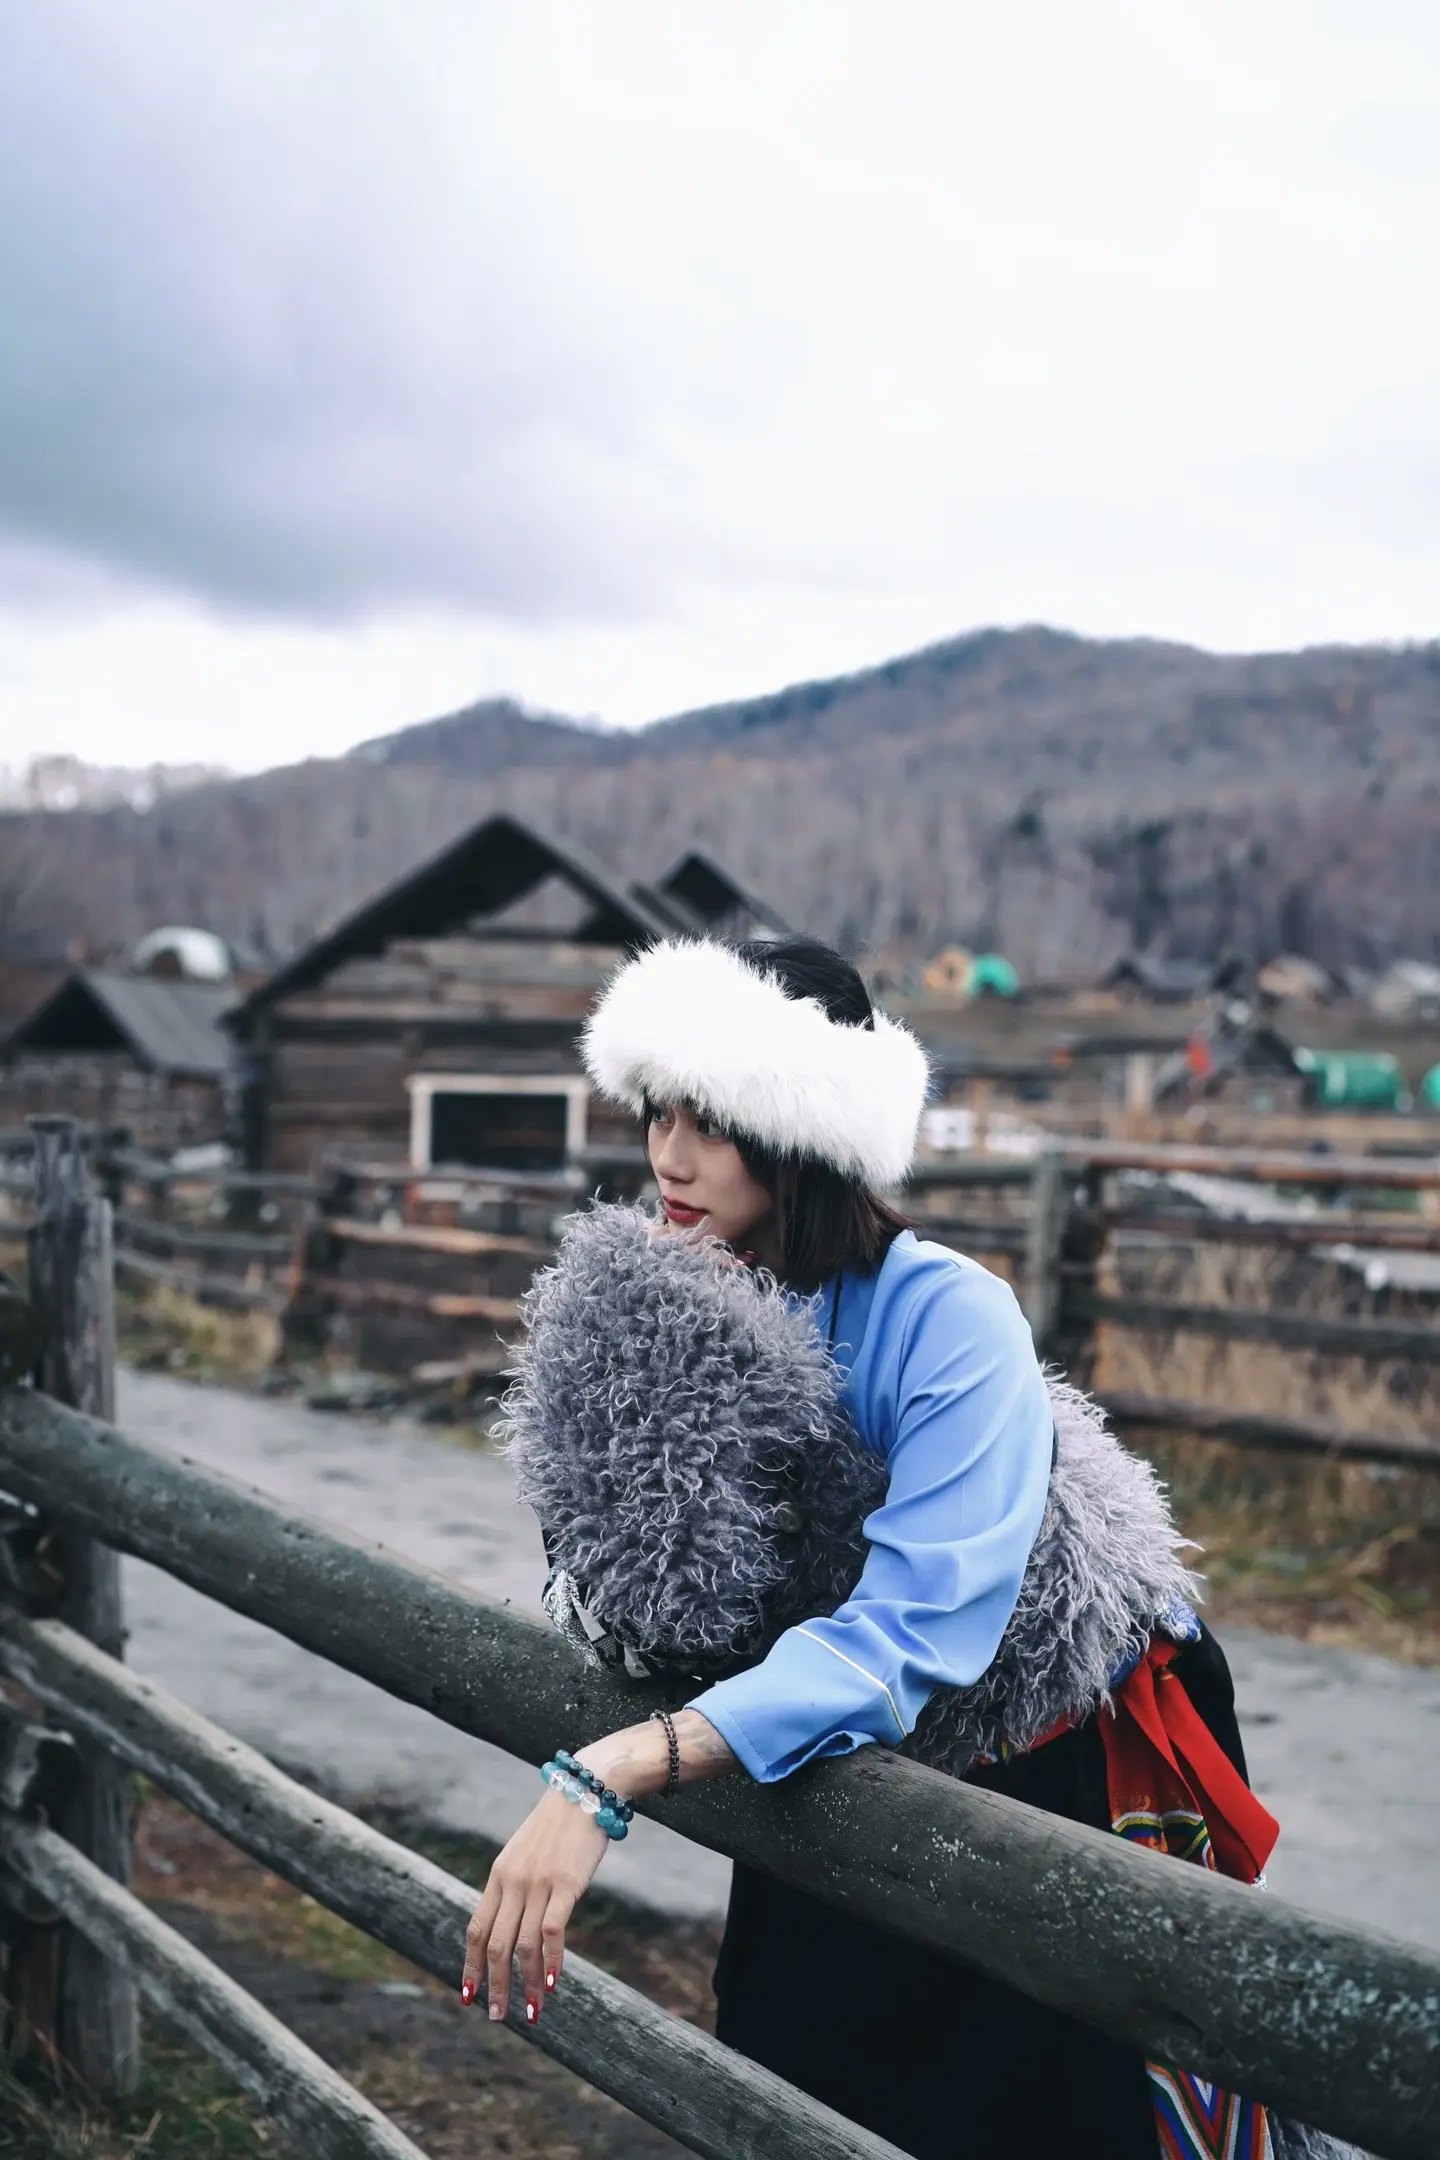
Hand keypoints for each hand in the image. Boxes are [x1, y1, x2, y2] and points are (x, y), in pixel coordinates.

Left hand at [461, 1711, 735, 2025]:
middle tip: (498, 2016)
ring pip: (523, 1945)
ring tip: (533, 2011)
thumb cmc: (558, 1825)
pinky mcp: (566, 1884)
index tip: (468, 1996)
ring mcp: (538, 1883)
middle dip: (494, 1985)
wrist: (584, 1789)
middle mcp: (513, 1881)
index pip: (476, 1929)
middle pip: (496, 1944)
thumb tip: (511, 1925)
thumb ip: (515, 1885)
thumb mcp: (525, 1853)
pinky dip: (550, 1960)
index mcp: (498, 1875)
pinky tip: (552, 1982)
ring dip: (525, 1984)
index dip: (471, 1965)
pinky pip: (552, 1931)